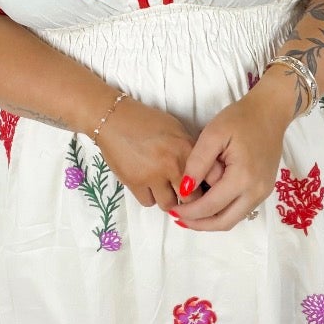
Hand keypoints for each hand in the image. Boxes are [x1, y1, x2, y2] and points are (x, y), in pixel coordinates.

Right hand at [94, 97, 225, 219]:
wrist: (114, 119)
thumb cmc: (147, 122)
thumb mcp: (176, 130)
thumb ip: (190, 150)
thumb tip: (203, 171)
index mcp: (186, 148)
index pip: (209, 179)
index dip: (208, 187)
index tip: (204, 188)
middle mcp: (172, 164)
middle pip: (190, 198)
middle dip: (189, 198)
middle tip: (184, 193)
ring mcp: (153, 175)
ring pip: (169, 204)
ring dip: (169, 199)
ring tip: (165, 188)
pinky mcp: (135, 183)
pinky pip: (149, 202)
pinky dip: (150, 196)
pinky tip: (148, 185)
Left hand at [173, 77, 291, 231]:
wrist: (270, 113)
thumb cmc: (240, 119)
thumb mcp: (213, 134)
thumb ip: (198, 162)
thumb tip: (184, 189)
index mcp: (243, 177)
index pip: (211, 206)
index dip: (190, 213)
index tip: (172, 210)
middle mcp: (256, 191)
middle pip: (223, 222)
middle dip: (199, 224)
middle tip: (178, 218)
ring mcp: (262, 193)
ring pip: (233, 219)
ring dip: (210, 221)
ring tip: (189, 215)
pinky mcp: (263, 190)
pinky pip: (240, 210)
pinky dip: (222, 213)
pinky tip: (207, 205)